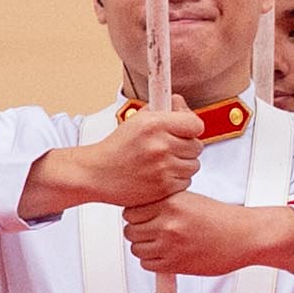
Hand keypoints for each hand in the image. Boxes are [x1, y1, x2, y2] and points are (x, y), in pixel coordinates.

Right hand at [28, 115, 202, 217]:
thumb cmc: (116, 147)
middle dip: (186, 146)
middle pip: (197, 146)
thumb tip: (182, 106)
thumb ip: (163, 110)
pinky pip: (186, 181)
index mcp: (154, 125)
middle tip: (171, 147)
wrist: (96, 173)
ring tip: (164, 162)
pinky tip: (161, 174)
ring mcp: (163, 168)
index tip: (185, 131)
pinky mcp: (163, 187)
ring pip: (194, 165)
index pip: (195, 124)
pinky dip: (177, 179)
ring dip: (183, 164)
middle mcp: (160, 146)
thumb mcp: (136, 120)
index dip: (191, 128)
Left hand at [126, 195, 293, 279]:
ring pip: (136, 249)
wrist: (245, 236)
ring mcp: (170, 245)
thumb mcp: (190, 199)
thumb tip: (138, 211)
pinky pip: (147, 265)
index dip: (135, 215)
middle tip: (152, 232)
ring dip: (144, 247)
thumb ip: (164, 204)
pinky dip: (153, 261)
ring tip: (160, 244)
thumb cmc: (222, 219)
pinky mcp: (174, 264)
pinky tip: (166, 254)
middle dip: (138, 232)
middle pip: (130, 231)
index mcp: (171, 203)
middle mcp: (168, 223)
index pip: (130, 211)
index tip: (143, 218)